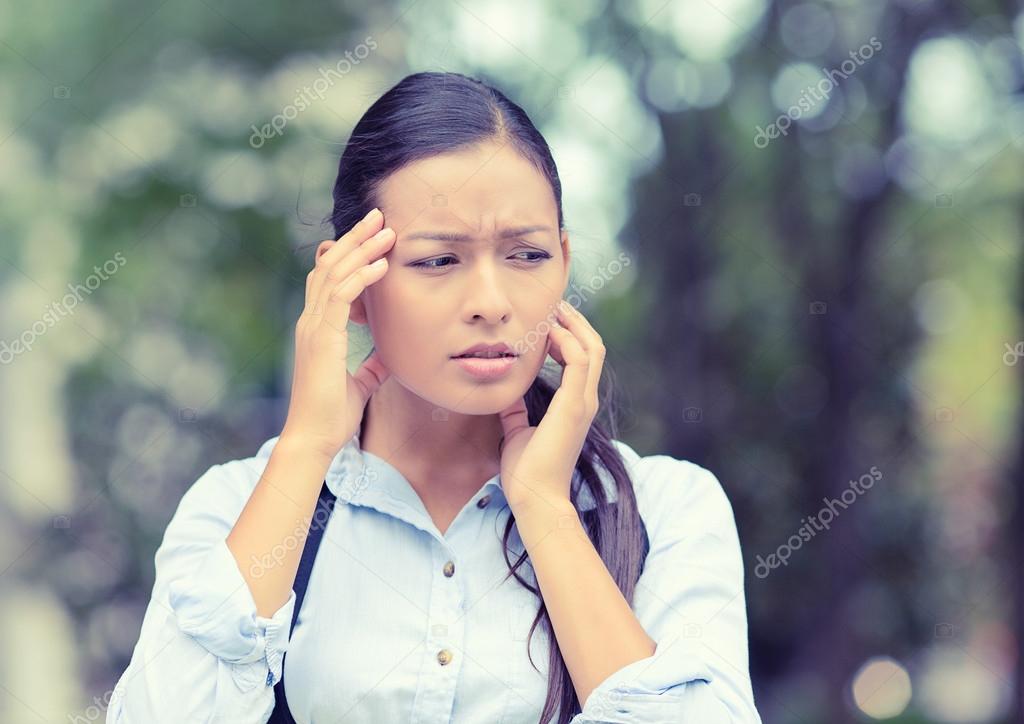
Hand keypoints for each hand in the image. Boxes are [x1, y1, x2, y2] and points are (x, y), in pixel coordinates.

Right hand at [279, 208, 394, 460]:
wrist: (314, 438)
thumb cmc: (332, 415)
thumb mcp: (360, 384)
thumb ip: (372, 366)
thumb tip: (389, 356)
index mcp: (317, 328)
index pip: (330, 278)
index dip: (349, 253)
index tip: (373, 234)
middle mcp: (311, 321)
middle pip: (329, 265)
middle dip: (355, 238)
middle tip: (379, 215)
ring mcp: (313, 328)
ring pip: (334, 274)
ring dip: (361, 249)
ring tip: (386, 231)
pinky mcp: (321, 338)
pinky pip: (340, 297)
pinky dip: (361, 277)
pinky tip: (381, 265)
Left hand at [497, 300, 605, 512]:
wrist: (535, 499)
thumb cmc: (526, 473)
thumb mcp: (517, 431)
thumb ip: (515, 411)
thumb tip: (505, 394)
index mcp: (575, 404)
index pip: (582, 357)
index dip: (568, 333)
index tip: (545, 318)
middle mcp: (584, 399)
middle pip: (593, 345)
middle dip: (574, 321)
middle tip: (551, 304)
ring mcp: (582, 402)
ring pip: (592, 347)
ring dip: (572, 324)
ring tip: (552, 309)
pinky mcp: (574, 407)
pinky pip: (579, 361)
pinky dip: (566, 341)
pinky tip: (547, 333)